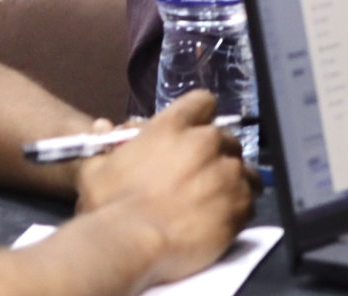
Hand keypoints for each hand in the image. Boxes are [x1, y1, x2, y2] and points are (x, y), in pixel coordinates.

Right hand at [75, 91, 256, 285]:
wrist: (131, 245)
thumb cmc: (110, 207)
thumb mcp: (97, 171)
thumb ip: (106, 147)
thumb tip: (103, 128)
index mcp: (173, 126)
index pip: (202, 102)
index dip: (200, 116)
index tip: (195, 133)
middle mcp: (207, 141)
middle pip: (225, 138)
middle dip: (215, 155)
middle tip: (199, 178)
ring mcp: (228, 171)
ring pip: (243, 168)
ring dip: (232, 180)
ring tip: (215, 201)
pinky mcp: (241, 202)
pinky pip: (249, 199)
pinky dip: (239, 208)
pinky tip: (221, 220)